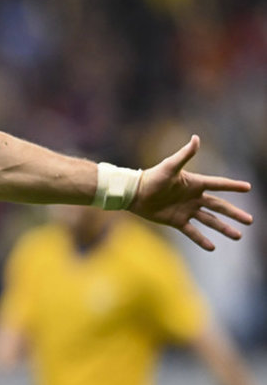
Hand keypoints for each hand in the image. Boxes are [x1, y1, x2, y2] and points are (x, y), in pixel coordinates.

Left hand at [128, 135, 252, 250]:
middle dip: (234, 213)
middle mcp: (194, 198)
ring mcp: (186, 210)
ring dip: (224, 228)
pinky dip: (201, 239)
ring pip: (210, 221)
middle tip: (250, 220)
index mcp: (195, 184)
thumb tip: (196, 138)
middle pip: (219, 206)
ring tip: (238, 236)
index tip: (248, 188)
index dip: (233, 186)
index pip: (218, 185)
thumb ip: (184, 155)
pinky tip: (212, 247)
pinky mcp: (176, 221)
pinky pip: (192, 232)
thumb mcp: (169, 166)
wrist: (134, 193)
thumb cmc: (152, 177)